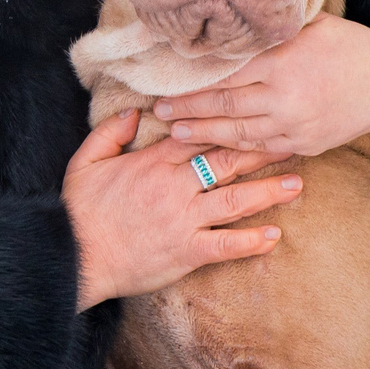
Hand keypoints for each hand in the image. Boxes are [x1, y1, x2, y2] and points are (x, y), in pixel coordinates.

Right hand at [63, 109, 302, 310]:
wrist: (74, 256)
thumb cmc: (78, 211)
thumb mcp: (85, 161)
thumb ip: (109, 132)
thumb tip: (135, 112)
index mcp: (154, 162)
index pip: (200, 135)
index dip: (229, 124)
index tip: (254, 115)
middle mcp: (175, 187)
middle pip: (226, 162)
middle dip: (261, 150)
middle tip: (291, 140)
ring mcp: (184, 220)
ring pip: (234, 200)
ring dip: (267, 192)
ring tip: (296, 184)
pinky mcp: (186, 251)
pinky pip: (225, 245)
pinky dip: (251, 242)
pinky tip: (274, 236)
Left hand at [152, 13, 369, 158]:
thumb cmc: (344, 45)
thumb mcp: (309, 26)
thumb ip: (268, 33)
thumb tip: (226, 31)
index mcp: (281, 62)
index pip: (224, 75)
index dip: (192, 82)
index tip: (166, 83)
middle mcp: (284, 97)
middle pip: (223, 105)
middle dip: (187, 110)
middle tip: (160, 111)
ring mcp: (294, 125)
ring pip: (237, 132)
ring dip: (202, 134)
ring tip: (175, 133)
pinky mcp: (303, 144)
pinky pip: (260, 148)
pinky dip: (234, 147)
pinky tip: (213, 145)